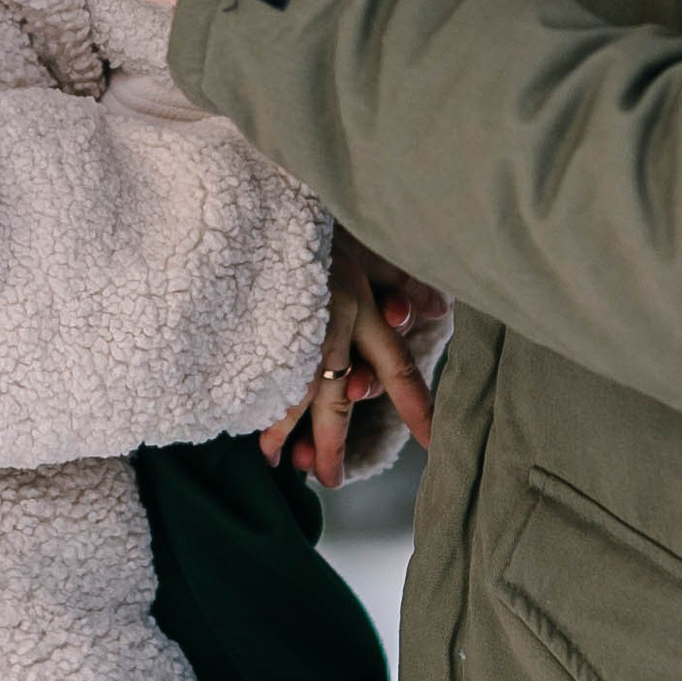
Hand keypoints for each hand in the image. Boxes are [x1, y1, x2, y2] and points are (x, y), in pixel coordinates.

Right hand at [263, 231, 445, 486]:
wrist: (254, 200)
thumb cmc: (314, 218)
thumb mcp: (363, 244)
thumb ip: (398, 278)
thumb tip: (438, 308)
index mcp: (360, 308)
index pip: (397, 369)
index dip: (417, 408)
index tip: (435, 443)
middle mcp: (329, 327)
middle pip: (337, 398)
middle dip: (332, 444)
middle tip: (330, 480)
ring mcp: (288, 332)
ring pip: (293, 395)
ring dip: (285, 430)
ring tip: (278, 460)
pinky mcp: (253, 332)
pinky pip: (259, 378)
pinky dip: (255, 403)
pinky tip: (243, 419)